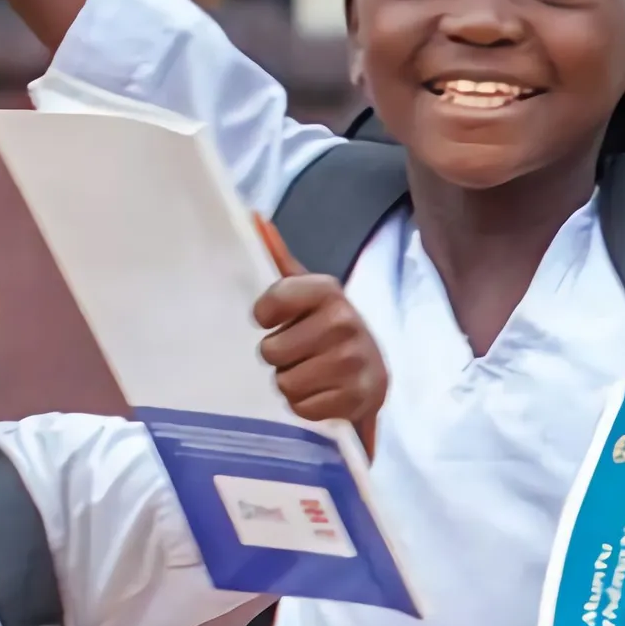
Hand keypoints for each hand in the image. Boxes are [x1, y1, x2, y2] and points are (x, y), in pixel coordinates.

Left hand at [252, 219, 379, 450]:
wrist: (372, 371)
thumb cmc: (325, 329)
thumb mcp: (304, 292)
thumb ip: (276, 256)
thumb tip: (252, 217)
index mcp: (328, 291)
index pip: (269, 303)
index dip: (264, 317)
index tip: (273, 320)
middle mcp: (346, 322)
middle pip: (271, 352)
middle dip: (280, 357)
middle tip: (299, 353)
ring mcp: (355, 362)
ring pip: (286, 383)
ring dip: (292, 384)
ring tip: (311, 375)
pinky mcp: (360, 397)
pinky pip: (304, 408)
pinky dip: (308, 407)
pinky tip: (323, 394)